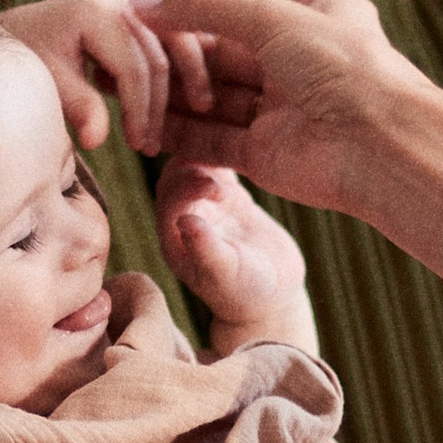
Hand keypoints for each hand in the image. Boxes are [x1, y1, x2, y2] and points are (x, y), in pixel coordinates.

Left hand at [0, 0, 215, 155]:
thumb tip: (96, 140)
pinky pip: (176, 32)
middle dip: (159, 105)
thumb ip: (77, 106)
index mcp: (96, 10)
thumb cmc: (31, 54)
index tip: (138, 146)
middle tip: (152, 146)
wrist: (22, 28)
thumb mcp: (48, 81)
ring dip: (189, 77)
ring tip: (197, 113)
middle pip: (159, 56)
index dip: (140, 111)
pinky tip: (190, 92)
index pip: (134, 68)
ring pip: (179, 39)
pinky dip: (185, 60)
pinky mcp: (145, 5)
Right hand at [151, 0, 442, 277]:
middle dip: (183, 38)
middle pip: (229, 43)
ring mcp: (282, 108)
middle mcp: (300, 60)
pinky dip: (180, 131)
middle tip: (135, 31)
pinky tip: (145, 120)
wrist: (379, 145)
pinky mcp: (265, 153)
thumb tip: (149, 2)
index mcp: (319, 14)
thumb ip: (209, 6)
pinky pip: (212, 139)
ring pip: (216, 93)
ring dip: (176, 87)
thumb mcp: (273, 16)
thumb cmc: (340, 67)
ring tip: (128, 76)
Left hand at [155, 157, 306, 328]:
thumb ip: (206, 251)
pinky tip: (245, 146)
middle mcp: (184, 216)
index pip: (169, 201)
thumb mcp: (227, 276)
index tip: (216, 189)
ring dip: (208, 155)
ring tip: (233, 150)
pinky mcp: (230, 197)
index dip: (187, 188)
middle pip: (176, 177)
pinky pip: (221, 168)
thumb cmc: (246, 294)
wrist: (273, 296)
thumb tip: (186, 221)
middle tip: (224, 169)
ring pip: (196, 166)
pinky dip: (227, 154)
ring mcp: (207, 205)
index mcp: (174, 237)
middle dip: (195, 166)